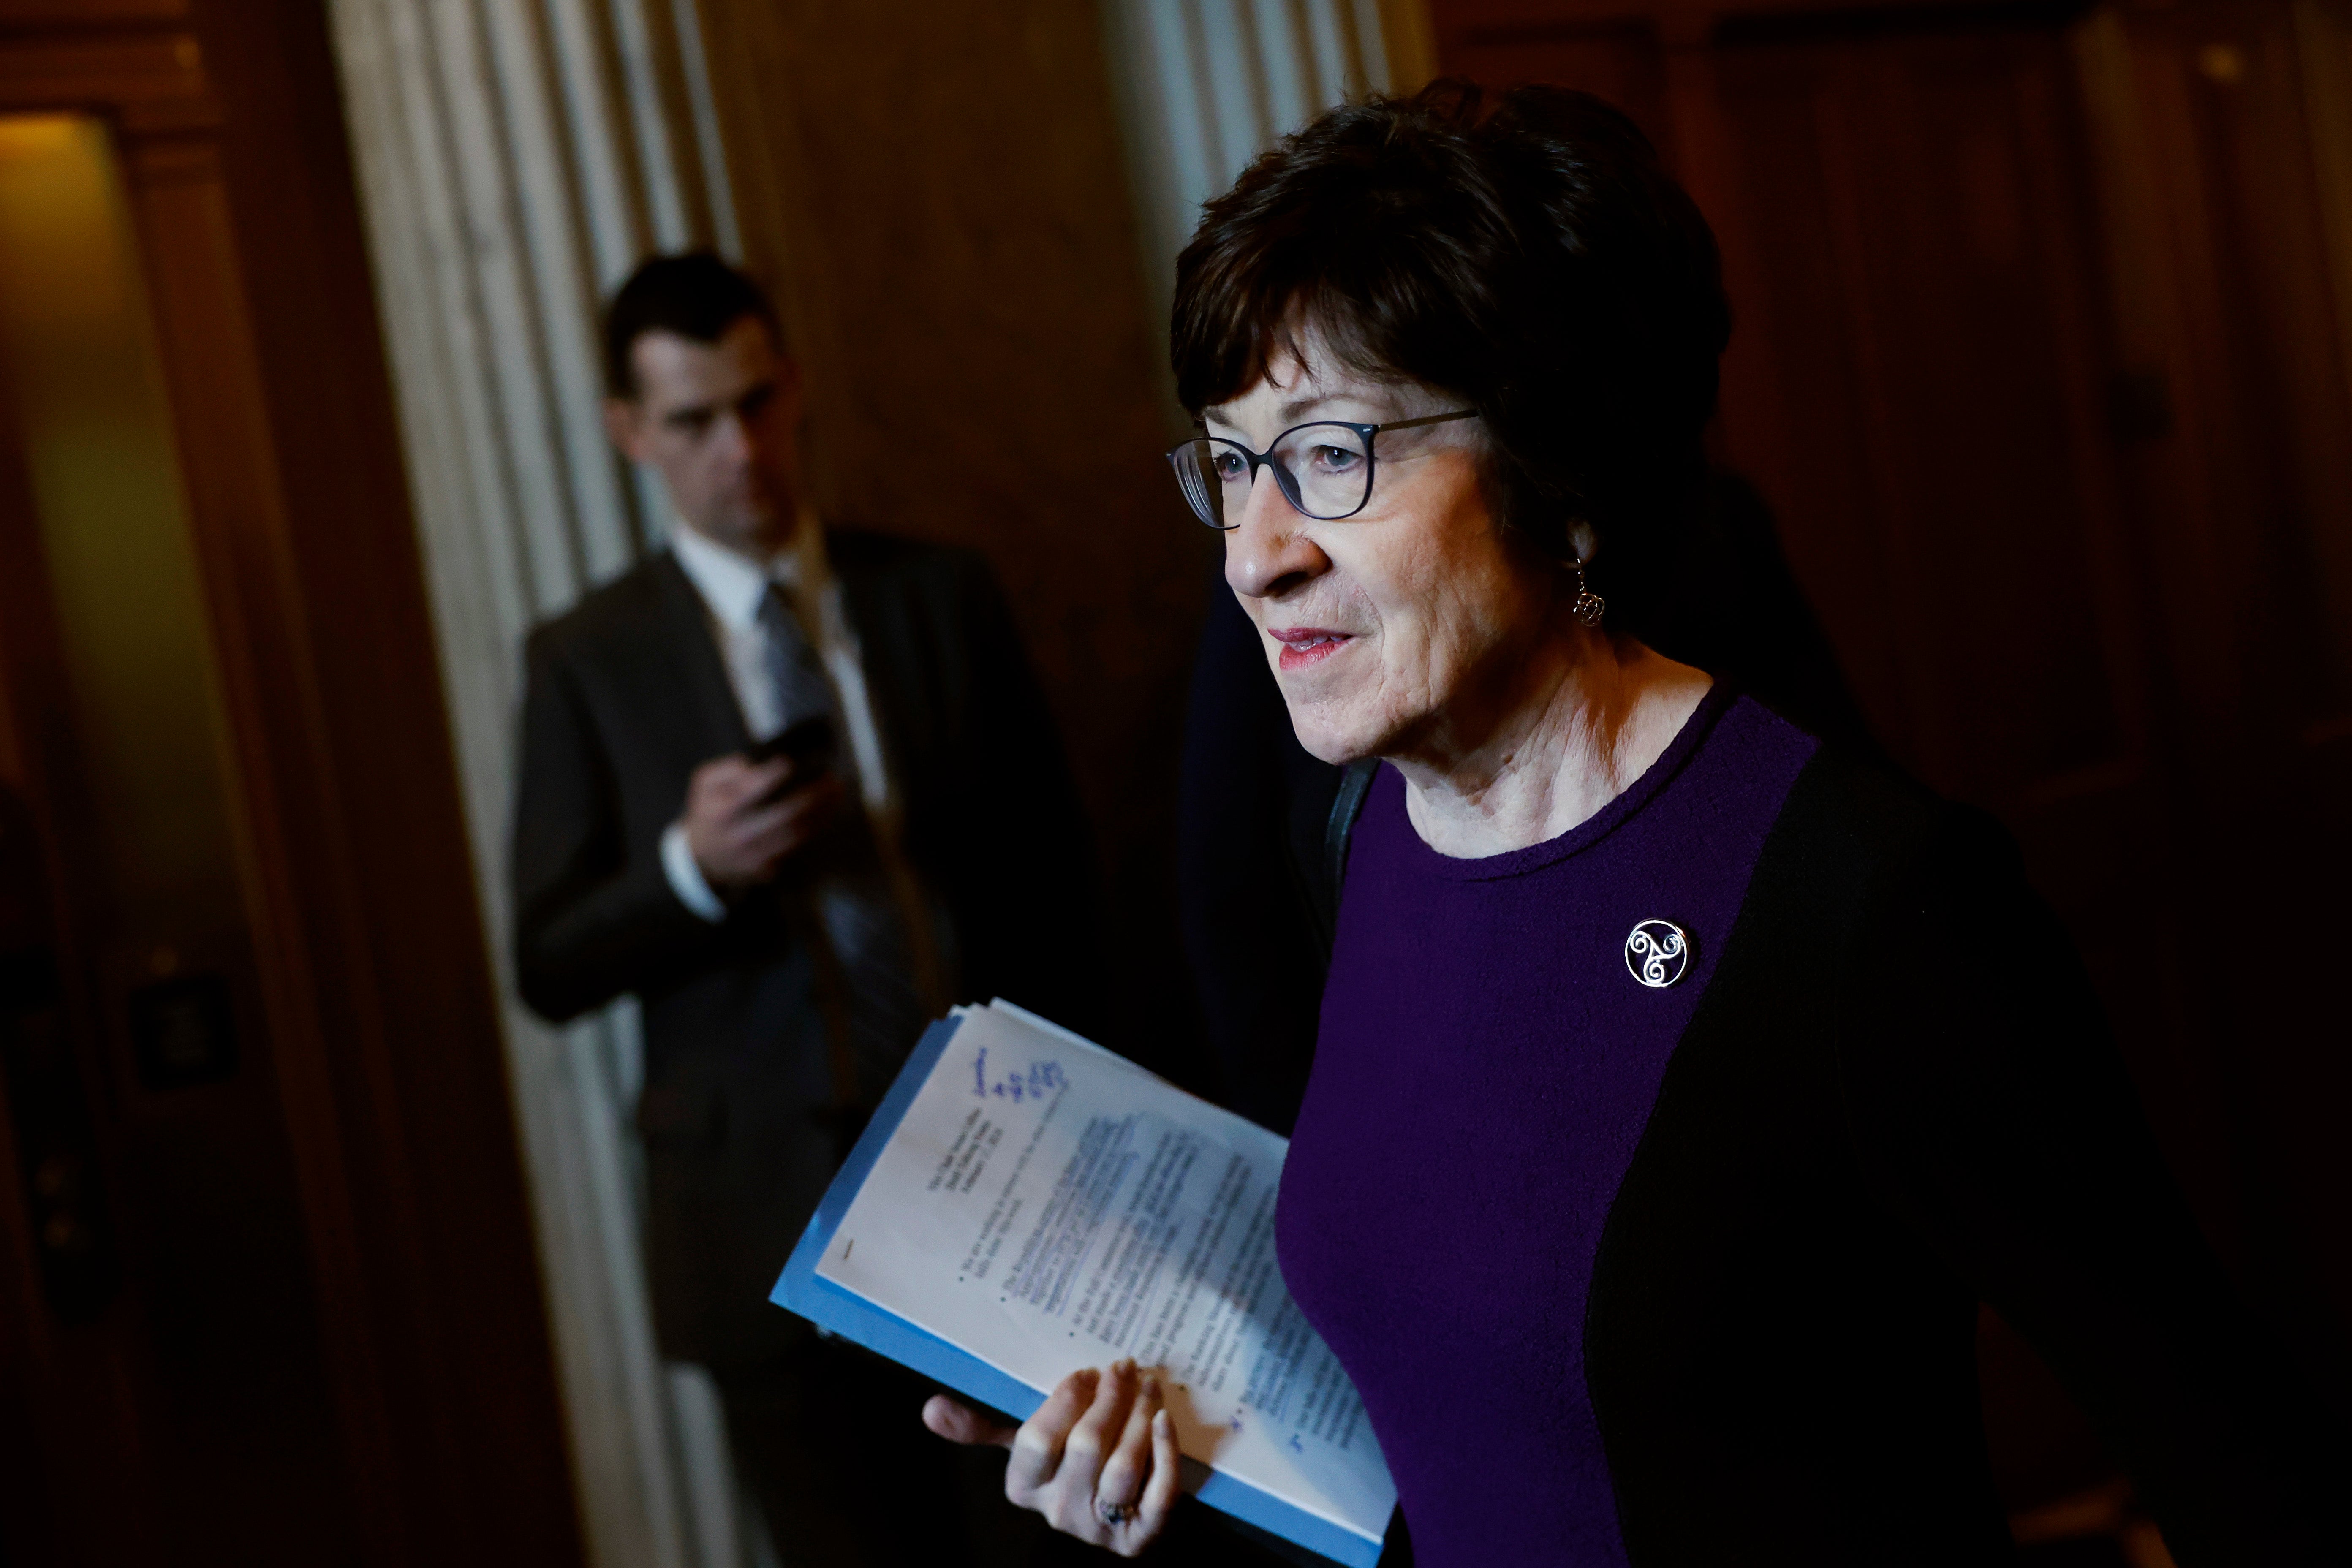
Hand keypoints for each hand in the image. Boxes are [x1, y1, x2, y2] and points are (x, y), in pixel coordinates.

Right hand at [682, 753, 841, 889]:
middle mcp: (740, 836)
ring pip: (797, 832)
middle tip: (831, 778)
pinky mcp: (768, 868)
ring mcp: (755, 855)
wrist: (703, 859)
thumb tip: (751, 764)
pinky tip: (829, 810)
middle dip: (812, 795)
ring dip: (821, 811)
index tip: (792, 762)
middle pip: (784, 814)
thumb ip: (724, 770)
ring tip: (837, 791)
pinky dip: (816, 827)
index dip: (773, 775)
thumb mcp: (703, 785)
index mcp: (722, 812)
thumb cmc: (709, 812)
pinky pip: (798, 846)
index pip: (752, 791)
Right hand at [924, 1360, 1179, 1556]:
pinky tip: (1165, 1420)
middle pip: (1085, 1448)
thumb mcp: (1027, 1444)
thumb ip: (982, 1425)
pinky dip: (1165, 1454)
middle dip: (1109, 1400)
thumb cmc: (1066, 1463)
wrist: (1116, 1512)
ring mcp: (1099, 1528)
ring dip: (1138, 1419)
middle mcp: (1058, 1512)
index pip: (1036, 1441)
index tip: (1084, 1372)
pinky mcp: (1139, 1537)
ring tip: (1148, 1384)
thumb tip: (930, 1408)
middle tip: (1123, 1367)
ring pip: (1122, 1468)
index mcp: (1023, 1486)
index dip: (1063, 1402)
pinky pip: (1158, 1493)